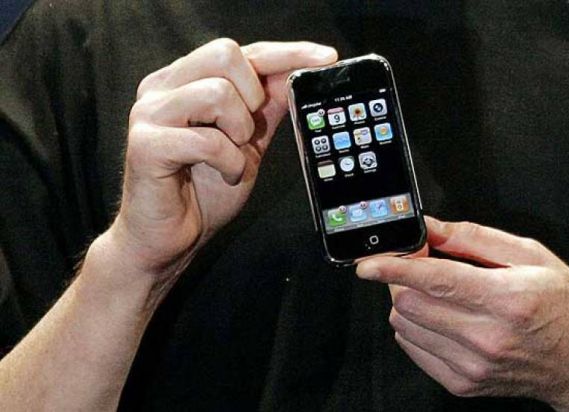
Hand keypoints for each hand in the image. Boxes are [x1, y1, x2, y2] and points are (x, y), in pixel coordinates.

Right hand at [106, 39, 336, 279]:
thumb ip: (266, 107)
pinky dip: (229, 164)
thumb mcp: (246, 142)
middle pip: (225, 54)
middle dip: (251, 98)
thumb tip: (298, 74)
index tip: (326, 58)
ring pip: (217, 93)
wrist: (170, 239)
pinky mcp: (146, 144)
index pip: (241, 52)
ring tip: (230, 159)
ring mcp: (149, 113)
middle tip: (246, 134)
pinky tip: (222, 176)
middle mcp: (162, 88)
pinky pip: (208, 140)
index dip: (287, 52)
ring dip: (238, 135)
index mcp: (184, 81)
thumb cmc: (202, 191)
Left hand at [356, 217, 568, 410]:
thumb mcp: (531, 256)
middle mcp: (486, 337)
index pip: (435, 281)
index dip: (394, 268)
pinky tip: (440, 317)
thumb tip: (430, 227)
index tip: (368, 263)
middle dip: (401, 279)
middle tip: (419, 265)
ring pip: (405, 326)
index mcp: (506, 299)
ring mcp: (472, 365)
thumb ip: (474, 238)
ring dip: (407, 302)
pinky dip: (415, 327)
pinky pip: (413, 348)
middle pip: (409, 303)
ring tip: (436, 293)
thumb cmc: (563, 306)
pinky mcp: (462, 383)